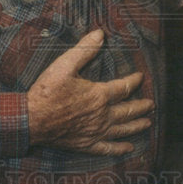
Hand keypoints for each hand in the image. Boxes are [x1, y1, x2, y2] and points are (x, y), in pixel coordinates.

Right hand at [27, 29, 153, 154]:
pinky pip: (108, 148)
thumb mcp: (64, 65)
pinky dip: (120, 148)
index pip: (124, 87)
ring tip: (148, 122)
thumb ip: (84, 50)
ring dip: (137, 125)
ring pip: (123, 129)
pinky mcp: (87, 144)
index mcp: (99, 95)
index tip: (140, 77)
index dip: (134, 81)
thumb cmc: (47, 92)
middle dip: (141, 106)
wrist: (31, 119)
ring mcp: (96, 132)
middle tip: (151, 104)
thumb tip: (100, 34)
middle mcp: (102, 115)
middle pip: (128, 110)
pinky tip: (128, 148)